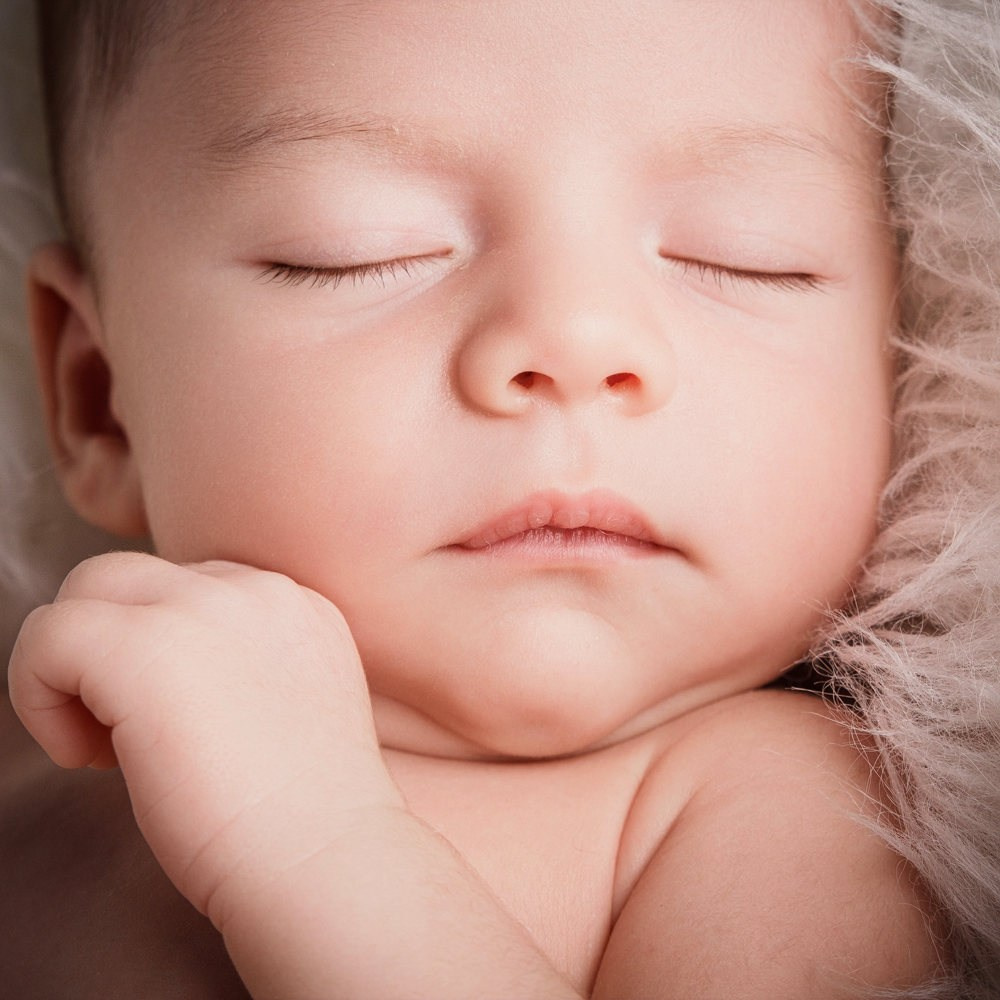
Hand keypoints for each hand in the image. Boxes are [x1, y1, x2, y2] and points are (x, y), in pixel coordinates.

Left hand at [8, 552, 401, 924]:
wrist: (320, 854)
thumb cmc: (304, 815)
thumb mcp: (295, 705)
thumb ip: (246, 666)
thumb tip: (165, 679)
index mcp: (297, 604)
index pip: (195, 590)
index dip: (164, 653)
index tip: (176, 726)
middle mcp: (256, 589)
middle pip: (138, 577)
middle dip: (111, 644)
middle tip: (123, 731)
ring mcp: (202, 606)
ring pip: (90, 587)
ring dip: (75, 664)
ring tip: (104, 746)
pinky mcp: (142, 645)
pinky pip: (48, 634)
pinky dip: (39, 696)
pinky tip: (86, 757)